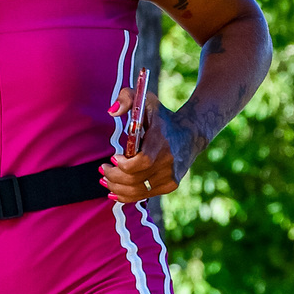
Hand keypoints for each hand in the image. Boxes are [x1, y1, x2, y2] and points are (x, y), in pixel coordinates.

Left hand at [100, 85, 191, 203]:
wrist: (191, 134)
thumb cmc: (163, 117)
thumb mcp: (146, 100)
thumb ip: (126, 98)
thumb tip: (111, 111)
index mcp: (162, 141)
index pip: (142, 161)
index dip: (124, 165)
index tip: (113, 158)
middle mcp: (168, 162)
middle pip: (135, 179)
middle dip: (113, 176)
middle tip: (102, 169)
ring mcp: (170, 176)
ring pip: (137, 190)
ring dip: (116, 187)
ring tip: (105, 179)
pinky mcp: (170, 185)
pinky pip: (144, 195)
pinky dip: (126, 195)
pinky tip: (114, 191)